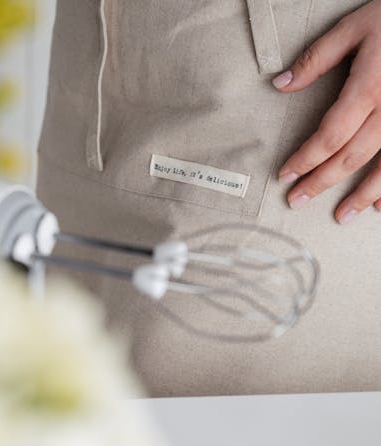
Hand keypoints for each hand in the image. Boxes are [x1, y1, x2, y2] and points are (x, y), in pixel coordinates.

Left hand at [272, 0, 380, 224]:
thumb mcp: (354, 27)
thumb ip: (317, 59)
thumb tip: (280, 84)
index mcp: (368, 88)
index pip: (329, 135)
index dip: (305, 159)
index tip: (285, 174)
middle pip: (351, 156)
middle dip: (321, 182)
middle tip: (297, 200)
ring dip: (362, 195)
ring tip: (342, 215)